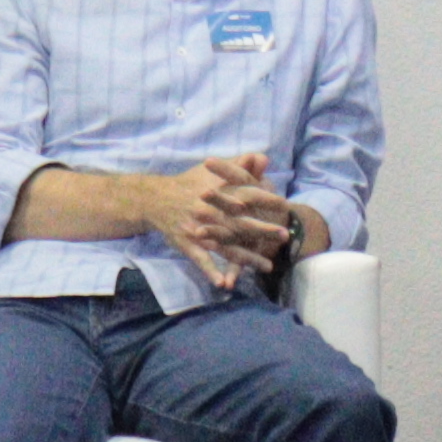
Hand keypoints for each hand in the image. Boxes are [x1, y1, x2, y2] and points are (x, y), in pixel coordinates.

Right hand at [148, 154, 303, 287]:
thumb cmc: (191, 183)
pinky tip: (223, 283)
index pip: (246, 194)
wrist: (157, 198)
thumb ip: (240, 164)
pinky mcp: (187, 243)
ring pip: (225, 246)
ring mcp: (198, 229)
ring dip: (246, 257)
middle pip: (240, 222)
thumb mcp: (214, 170)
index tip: (285, 205)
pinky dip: (210, 271)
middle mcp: (209, 211)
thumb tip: (263, 158)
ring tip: (268, 266)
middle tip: (283, 236)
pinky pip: (200, 259)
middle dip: (262, 230)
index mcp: (217, 192)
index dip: (266, 199)